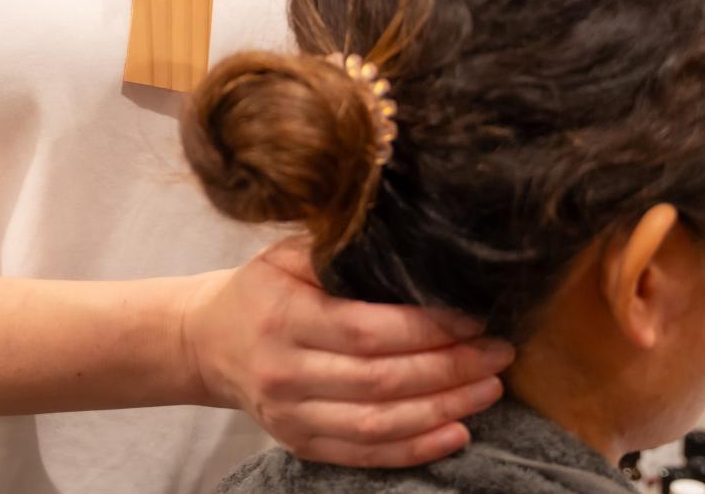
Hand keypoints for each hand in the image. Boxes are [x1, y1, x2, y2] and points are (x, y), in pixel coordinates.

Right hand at [179, 238, 512, 467]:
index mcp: (285, 317)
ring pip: (379, 423)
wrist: (206, 342)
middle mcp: (286, 372)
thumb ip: (338, 254)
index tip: (473, 318)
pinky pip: (365, 454)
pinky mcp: (299, 444)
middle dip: (450, 369)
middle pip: (381, 380)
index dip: (427, 329)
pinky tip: (456, 432)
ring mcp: (291, 416)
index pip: (366, 330)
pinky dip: (415, 448)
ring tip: (488, 389)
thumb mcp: (286, 255)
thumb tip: (412, 249)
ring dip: (444, 409)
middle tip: (498, 353)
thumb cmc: (260, 290)